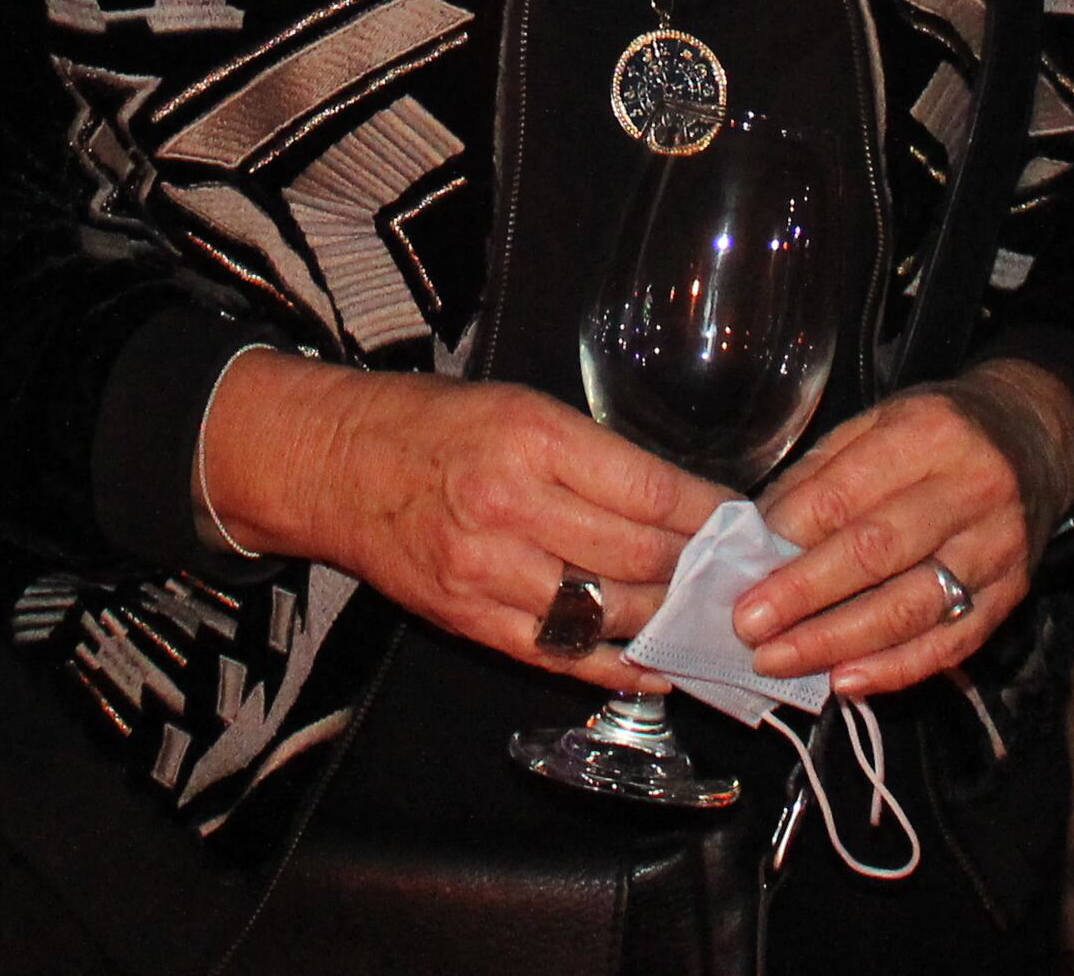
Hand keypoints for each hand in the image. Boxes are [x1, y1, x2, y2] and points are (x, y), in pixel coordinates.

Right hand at [197, 354, 725, 687]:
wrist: (335, 464)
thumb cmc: (430, 425)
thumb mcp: (519, 407)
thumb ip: (592, 455)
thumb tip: (675, 500)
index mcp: (532, 440)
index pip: (650, 490)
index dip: (707, 513)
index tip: (739, 519)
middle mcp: (512, 507)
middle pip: (638, 556)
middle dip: (697, 568)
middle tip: (732, 571)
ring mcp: (489, 572)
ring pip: (608, 611)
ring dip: (666, 617)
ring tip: (703, 613)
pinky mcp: (470, 619)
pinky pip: (562, 654)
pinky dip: (618, 666)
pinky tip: (658, 663)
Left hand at [738, 364, 1070, 696]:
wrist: (1036, 440)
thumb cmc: (940, 432)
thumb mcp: (879, 422)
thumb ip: (821, 474)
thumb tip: (760, 534)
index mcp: (927, 434)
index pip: (845, 494)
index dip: (788, 538)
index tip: (740, 570)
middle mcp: (970, 491)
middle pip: (876, 553)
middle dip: (803, 595)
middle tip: (748, 626)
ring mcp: (996, 549)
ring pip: (911, 607)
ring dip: (838, 641)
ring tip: (780, 661)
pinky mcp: (1011, 595)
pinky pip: (950, 643)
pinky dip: (896, 669)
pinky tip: (846, 681)